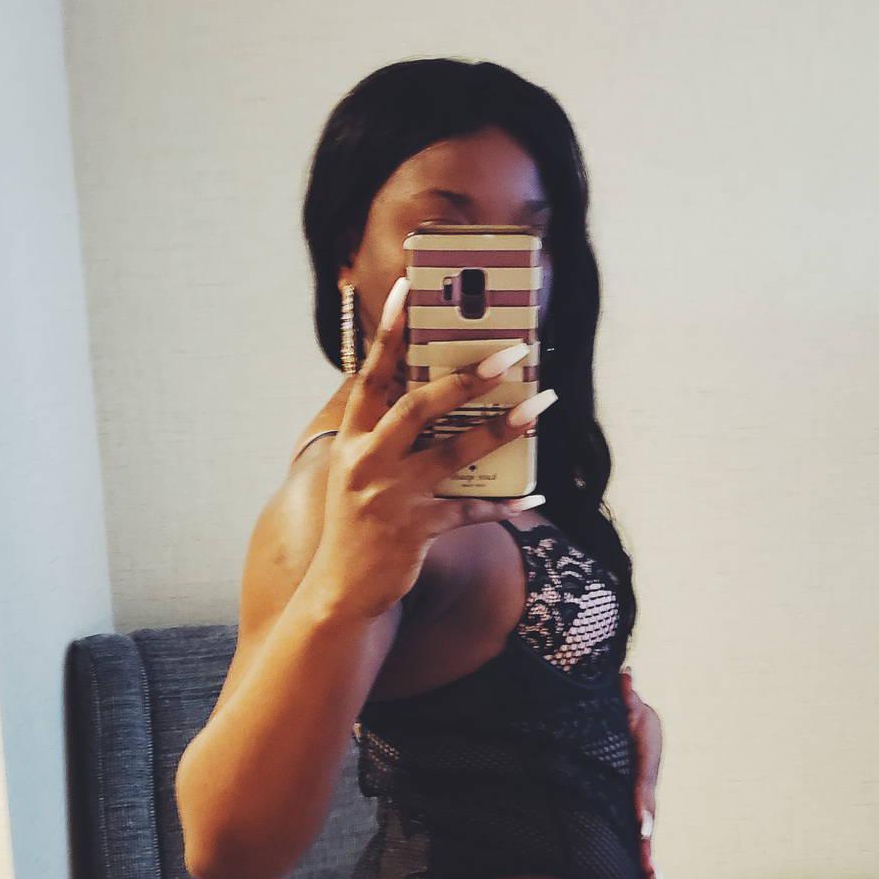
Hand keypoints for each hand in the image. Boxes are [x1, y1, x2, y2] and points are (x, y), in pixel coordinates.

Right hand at [314, 276, 557, 619]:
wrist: (339, 591)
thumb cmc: (357, 525)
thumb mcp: (359, 473)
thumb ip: (388, 436)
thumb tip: (439, 396)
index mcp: (351, 440)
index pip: (371, 374)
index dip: (392, 331)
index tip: (412, 287)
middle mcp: (366, 462)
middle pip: (418, 406)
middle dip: (467, 378)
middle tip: (510, 355)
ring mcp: (391, 497)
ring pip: (455, 454)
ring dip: (502, 429)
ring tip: (539, 406)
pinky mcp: (415, 531)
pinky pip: (471, 510)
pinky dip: (504, 503)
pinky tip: (533, 495)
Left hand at [620, 667, 668, 878]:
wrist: (636, 722)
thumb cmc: (629, 713)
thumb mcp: (628, 704)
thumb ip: (626, 696)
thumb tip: (625, 675)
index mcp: (644, 765)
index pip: (643, 788)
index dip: (643, 808)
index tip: (642, 828)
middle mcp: (646, 788)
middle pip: (648, 821)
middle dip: (649, 849)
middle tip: (651, 876)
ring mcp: (642, 802)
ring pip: (646, 836)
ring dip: (651, 863)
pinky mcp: (635, 809)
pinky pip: (638, 837)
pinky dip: (644, 859)